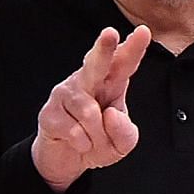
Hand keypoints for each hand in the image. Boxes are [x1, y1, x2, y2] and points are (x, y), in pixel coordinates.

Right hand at [31, 25, 150, 192]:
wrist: (66, 160)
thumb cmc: (96, 142)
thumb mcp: (121, 144)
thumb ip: (125, 132)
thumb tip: (110, 115)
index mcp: (111, 83)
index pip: (124, 63)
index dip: (133, 48)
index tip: (143, 32)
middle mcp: (88, 82)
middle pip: (96, 63)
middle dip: (104, 49)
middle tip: (110, 33)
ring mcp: (66, 95)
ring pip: (89, 113)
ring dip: (97, 137)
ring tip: (93, 140)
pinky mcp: (49, 112)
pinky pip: (74, 132)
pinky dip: (82, 145)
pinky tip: (78, 142)